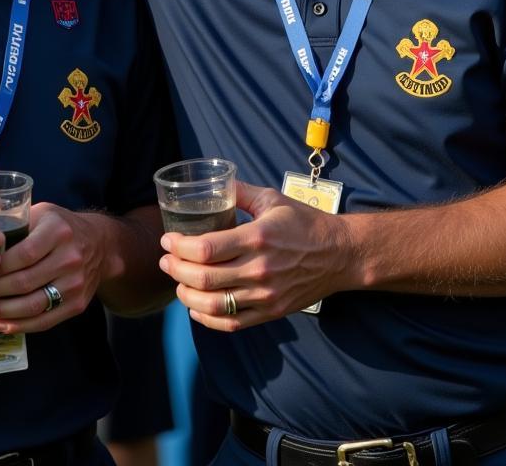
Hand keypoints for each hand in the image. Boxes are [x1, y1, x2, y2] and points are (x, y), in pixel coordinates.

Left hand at [0, 203, 106, 333]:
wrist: (100, 244)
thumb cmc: (60, 227)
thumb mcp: (42, 214)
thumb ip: (15, 226)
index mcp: (58, 232)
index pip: (22, 255)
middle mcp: (70, 258)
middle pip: (24, 283)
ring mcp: (75, 284)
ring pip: (33, 305)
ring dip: (1, 312)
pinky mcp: (77, 304)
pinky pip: (44, 321)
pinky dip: (19, 325)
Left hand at [158, 181, 355, 331]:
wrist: (340, 254)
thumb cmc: (305, 222)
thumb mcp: (272, 199)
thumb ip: (239, 191)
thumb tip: (213, 183)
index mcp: (257, 237)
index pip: (206, 248)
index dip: (179, 247)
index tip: (168, 240)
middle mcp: (259, 269)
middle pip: (204, 278)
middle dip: (175, 270)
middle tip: (165, 261)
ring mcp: (265, 295)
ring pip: (213, 304)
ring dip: (186, 295)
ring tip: (177, 284)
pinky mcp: (271, 312)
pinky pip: (231, 323)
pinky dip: (207, 318)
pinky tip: (196, 307)